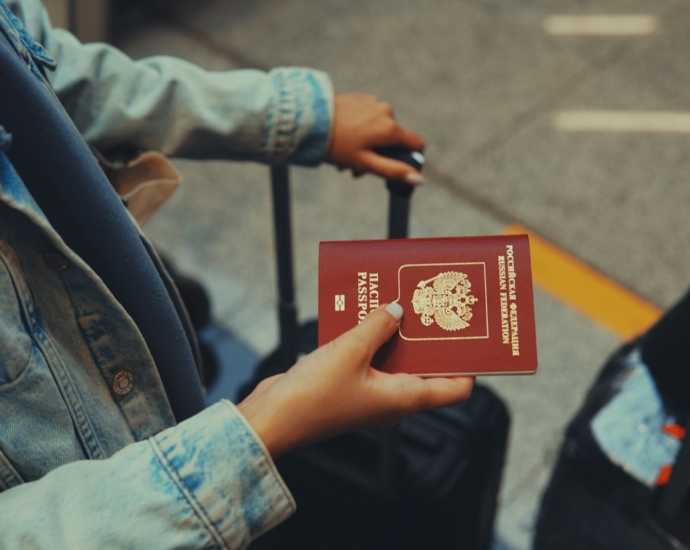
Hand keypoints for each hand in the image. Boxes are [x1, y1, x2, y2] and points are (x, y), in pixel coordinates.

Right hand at [237, 304, 473, 458]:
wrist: (272, 419)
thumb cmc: (313, 397)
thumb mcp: (350, 351)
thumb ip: (378, 326)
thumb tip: (397, 310)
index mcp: (403, 398)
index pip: (454, 389)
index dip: (468, 365)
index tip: (471, 337)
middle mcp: (392, 399)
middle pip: (425, 367)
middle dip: (428, 337)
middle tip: (432, 306)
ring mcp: (370, 393)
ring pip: (394, 359)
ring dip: (396, 332)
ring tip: (397, 301)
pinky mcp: (349, 385)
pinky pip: (369, 358)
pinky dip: (371, 337)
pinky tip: (364, 314)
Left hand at [327, 93, 425, 183]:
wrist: (308, 122)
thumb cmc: (336, 145)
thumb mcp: (365, 163)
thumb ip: (393, 171)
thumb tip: (419, 179)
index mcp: (391, 128)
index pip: (417, 144)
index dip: (409, 159)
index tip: (393, 167)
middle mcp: (386, 111)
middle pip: (394, 139)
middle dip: (380, 155)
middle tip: (356, 169)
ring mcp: (373, 102)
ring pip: (380, 129)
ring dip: (368, 144)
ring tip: (346, 155)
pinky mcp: (360, 98)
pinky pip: (368, 118)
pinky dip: (361, 130)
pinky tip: (344, 137)